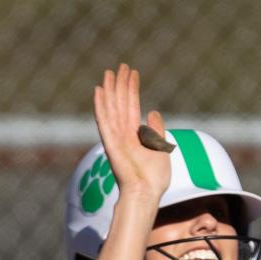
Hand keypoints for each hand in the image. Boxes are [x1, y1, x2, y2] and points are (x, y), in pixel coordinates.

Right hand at [92, 64, 169, 202]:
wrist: (146, 193)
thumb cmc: (154, 178)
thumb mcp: (160, 149)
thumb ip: (156, 130)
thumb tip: (153, 111)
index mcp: (135, 135)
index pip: (132, 106)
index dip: (132, 89)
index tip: (133, 73)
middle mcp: (123, 134)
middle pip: (121, 103)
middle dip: (121, 84)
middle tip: (122, 66)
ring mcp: (116, 137)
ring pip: (111, 107)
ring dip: (110, 90)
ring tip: (110, 72)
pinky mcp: (110, 142)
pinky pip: (104, 120)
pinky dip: (100, 105)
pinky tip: (99, 90)